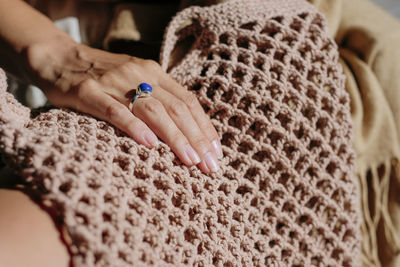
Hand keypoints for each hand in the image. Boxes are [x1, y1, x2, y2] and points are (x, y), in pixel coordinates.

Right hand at [24, 37, 221, 172]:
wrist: (60, 58)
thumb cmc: (103, 77)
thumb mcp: (136, 82)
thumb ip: (157, 100)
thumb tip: (184, 131)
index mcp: (155, 74)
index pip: (188, 101)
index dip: (205, 127)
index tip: (216, 151)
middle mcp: (140, 75)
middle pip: (177, 108)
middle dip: (197, 138)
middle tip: (210, 165)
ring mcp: (115, 83)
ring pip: (153, 110)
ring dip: (175, 137)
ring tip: (190, 160)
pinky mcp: (88, 92)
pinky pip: (115, 110)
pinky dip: (134, 127)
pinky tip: (150, 144)